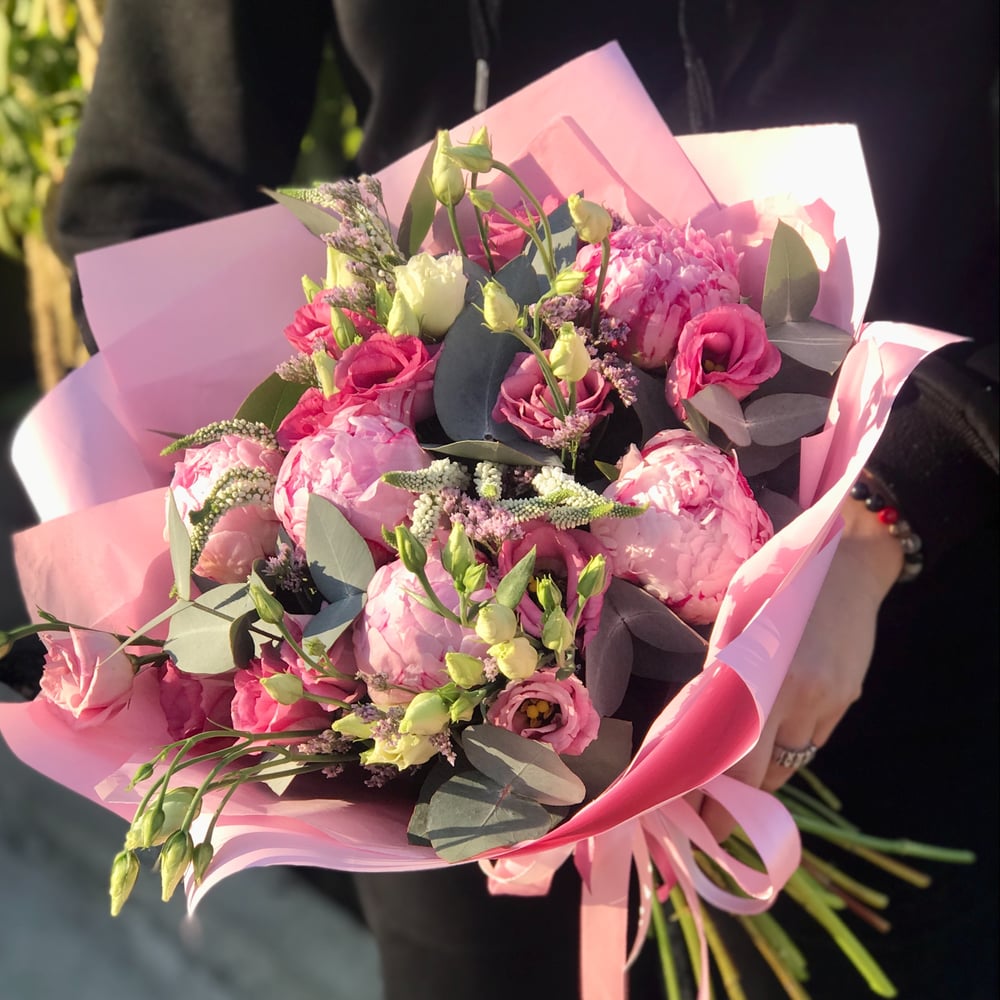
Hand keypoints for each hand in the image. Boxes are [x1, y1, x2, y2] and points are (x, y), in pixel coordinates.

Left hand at [699, 496, 903, 839]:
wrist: (846, 566)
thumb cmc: (778, 585)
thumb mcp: (737, 623)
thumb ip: (722, 673)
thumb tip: (699, 724)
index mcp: (757, 677)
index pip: (734, 757)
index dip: (718, 795)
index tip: (699, 817)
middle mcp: (793, 697)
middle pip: (763, 771)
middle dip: (739, 801)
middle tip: (715, 816)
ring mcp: (826, 701)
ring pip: (791, 758)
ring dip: (765, 771)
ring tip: (742, 777)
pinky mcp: (846, 699)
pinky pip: (814, 739)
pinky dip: (792, 745)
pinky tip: (777, 735)